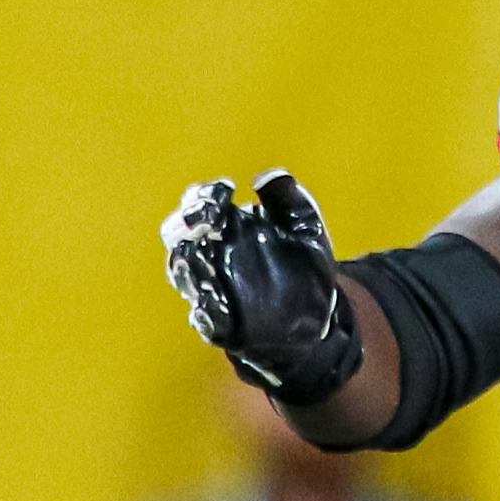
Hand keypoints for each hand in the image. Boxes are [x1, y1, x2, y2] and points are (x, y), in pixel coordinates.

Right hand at [161, 171, 362, 405]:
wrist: (321, 316)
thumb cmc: (306, 264)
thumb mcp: (307, 227)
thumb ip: (289, 199)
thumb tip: (263, 177)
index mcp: (230, 224)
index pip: (201, 200)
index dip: (206, 194)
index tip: (227, 191)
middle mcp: (213, 253)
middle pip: (178, 233)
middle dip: (183, 223)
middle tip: (205, 220)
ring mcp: (213, 287)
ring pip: (182, 273)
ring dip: (186, 264)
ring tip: (199, 256)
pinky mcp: (223, 323)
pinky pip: (204, 319)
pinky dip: (205, 312)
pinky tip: (212, 304)